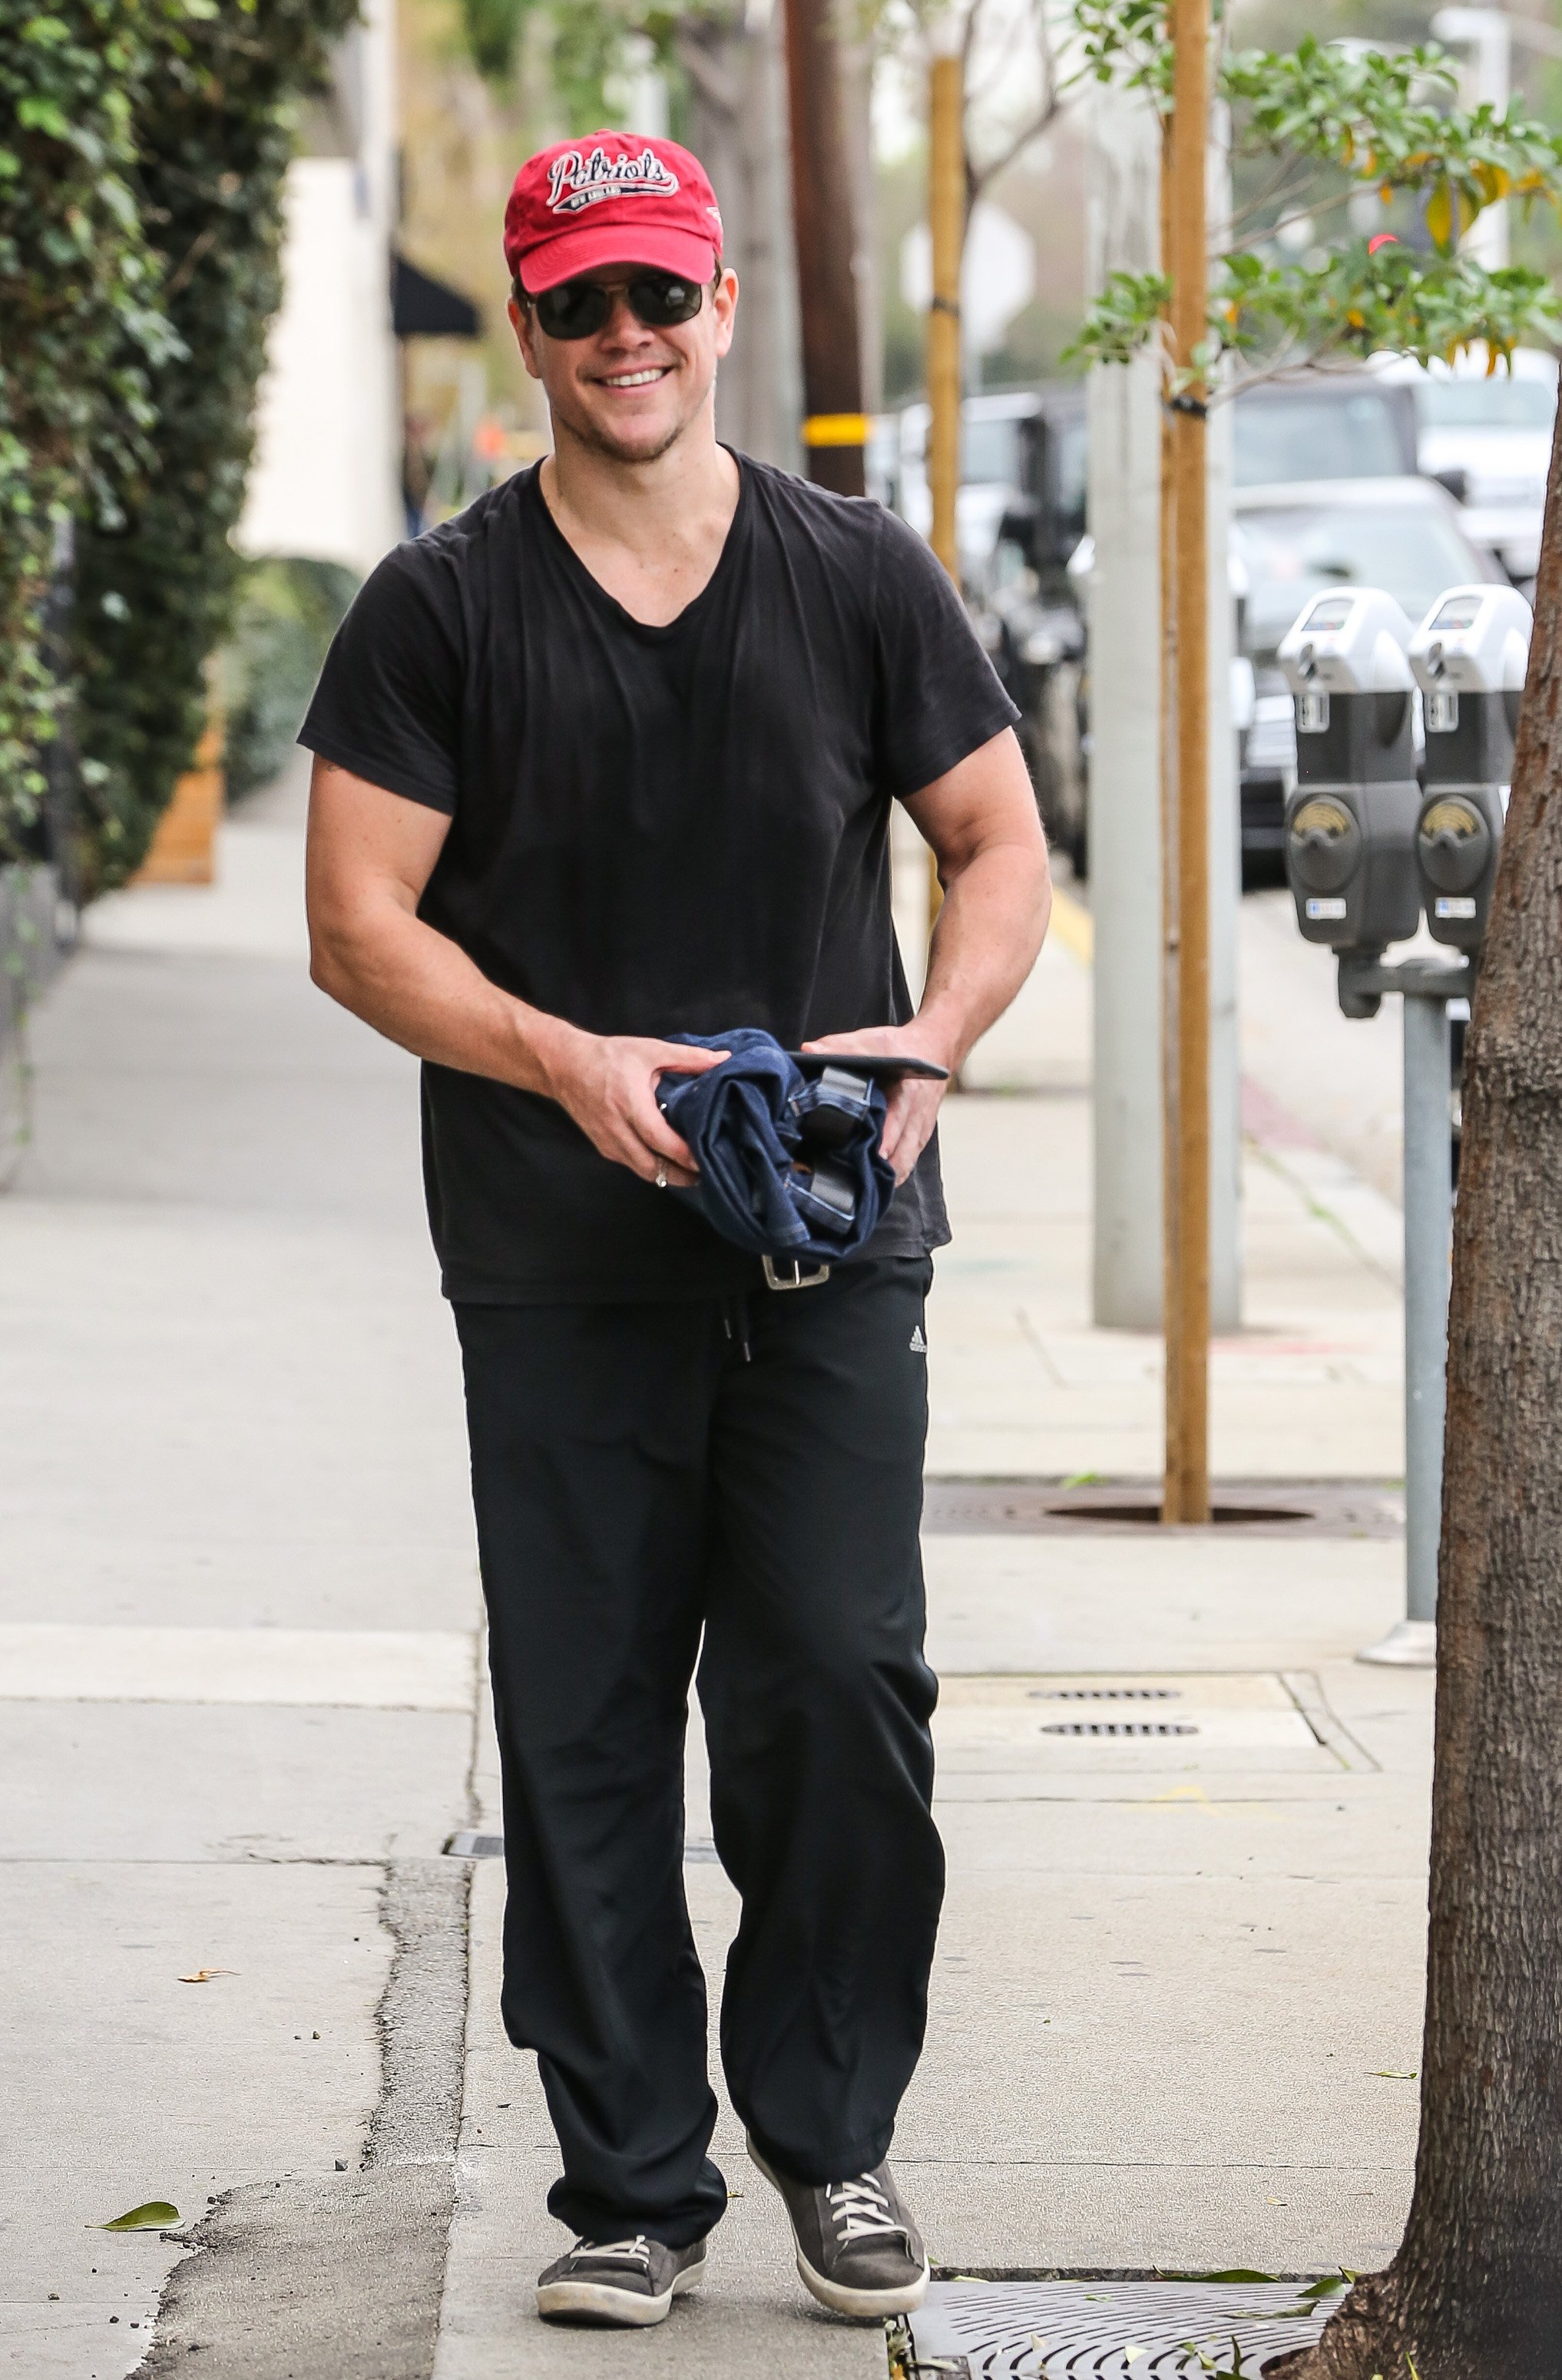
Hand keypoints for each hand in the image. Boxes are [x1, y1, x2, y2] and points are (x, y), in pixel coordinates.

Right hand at [541, 1029, 726, 1187]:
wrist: (564, 1066)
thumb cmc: (608, 1056)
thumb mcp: (650, 1050)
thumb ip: (689, 1058)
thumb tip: (724, 1059)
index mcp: (630, 1104)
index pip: (660, 1141)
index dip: (684, 1155)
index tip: (707, 1160)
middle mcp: (617, 1129)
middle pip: (652, 1168)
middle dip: (680, 1176)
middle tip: (706, 1173)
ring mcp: (608, 1142)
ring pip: (642, 1171)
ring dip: (667, 1175)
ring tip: (692, 1171)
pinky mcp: (604, 1148)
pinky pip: (632, 1165)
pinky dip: (652, 1168)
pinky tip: (668, 1161)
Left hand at [799, 1023, 954, 1186]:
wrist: (934, 1049)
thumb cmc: (898, 1048)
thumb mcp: (870, 1041)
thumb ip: (839, 1047)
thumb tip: (809, 1050)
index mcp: (905, 1092)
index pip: (896, 1123)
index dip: (884, 1143)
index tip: (872, 1159)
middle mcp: (916, 1115)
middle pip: (902, 1152)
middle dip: (882, 1170)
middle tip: (855, 1185)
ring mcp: (920, 1129)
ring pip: (906, 1163)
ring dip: (887, 1179)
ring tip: (860, 1192)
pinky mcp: (920, 1137)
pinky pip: (908, 1162)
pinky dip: (893, 1176)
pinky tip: (873, 1187)